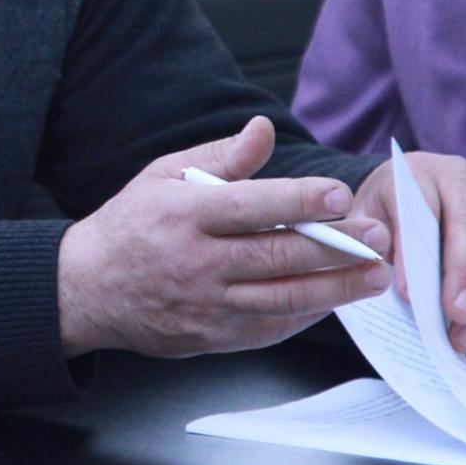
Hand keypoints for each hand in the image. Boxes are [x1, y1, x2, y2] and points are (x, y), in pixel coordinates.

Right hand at [57, 116, 392, 356]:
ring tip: (377, 275)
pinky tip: (335, 298)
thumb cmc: (131, 225)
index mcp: (184, 215)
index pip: (250, 206)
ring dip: (337, 288)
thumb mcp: (163, 177)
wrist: (86, 289)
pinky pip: (271, 326)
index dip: (298, 199)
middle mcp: (196, 262)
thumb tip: (264, 129)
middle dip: (336, 247)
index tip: (339, 193)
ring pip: (283, 298)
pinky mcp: (213, 336)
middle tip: (379, 237)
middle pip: (277, 255)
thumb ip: (220, 157)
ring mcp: (206, 304)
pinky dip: (307, 313)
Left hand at [349, 152, 465, 353]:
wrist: (402, 192)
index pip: (424, 211)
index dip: (418, 255)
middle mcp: (463, 178)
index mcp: (418, 172)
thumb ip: (367, 244)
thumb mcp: (361, 221)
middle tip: (457, 322)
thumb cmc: (380, 213)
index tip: (409, 297)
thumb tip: (390, 282)